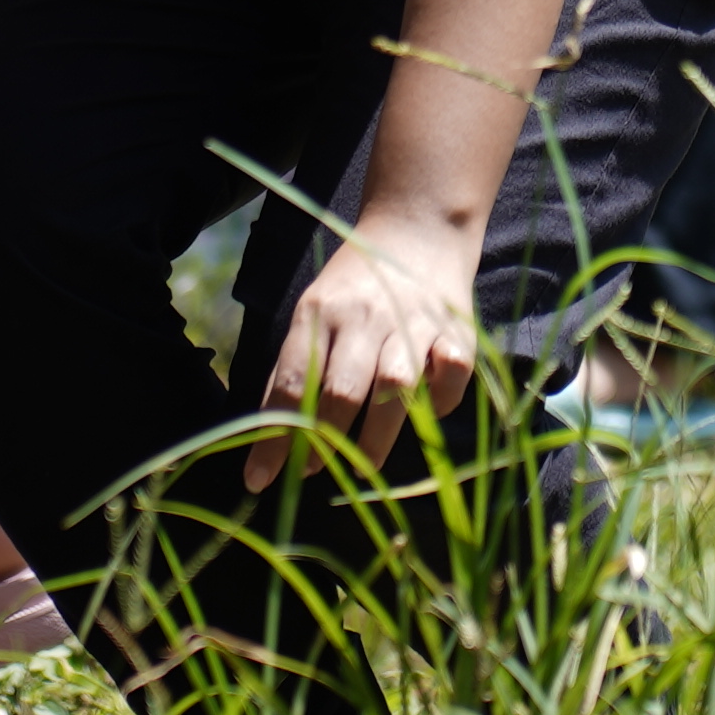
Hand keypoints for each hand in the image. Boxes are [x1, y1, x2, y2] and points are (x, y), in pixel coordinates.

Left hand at [248, 206, 483, 493]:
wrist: (417, 233)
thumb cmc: (355, 287)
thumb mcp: (314, 313)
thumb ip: (296, 366)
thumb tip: (269, 435)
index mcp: (320, 313)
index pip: (292, 384)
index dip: (275, 439)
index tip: (259, 480)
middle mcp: (365, 316)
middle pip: (342, 389)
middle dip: (325, 441)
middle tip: (313, 471)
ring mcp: (413, 321)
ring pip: (394, 387)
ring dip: (376, 436)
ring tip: (363, 468)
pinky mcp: (454, 329)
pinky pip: (450, 374)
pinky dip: (440, 401)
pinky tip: (427, 413)